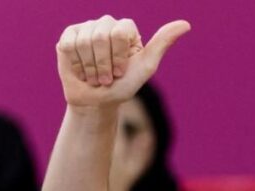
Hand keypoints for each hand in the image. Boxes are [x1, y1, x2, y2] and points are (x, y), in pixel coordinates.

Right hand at [56, 15, 189, 106]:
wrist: (98, 102)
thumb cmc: (124, 85)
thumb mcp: (146, 66)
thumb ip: (163, 43)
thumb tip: (186, 24)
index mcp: (126, 29)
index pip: (120, 32)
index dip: (119, 56)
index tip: (121, 72)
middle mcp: (106, 24)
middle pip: (100, 36)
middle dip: (103, 64)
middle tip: (107, 77)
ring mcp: (86, 28)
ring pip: (84, 41)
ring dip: (90, 67)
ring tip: (94, 76)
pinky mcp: (68, 36)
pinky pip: (68, 45)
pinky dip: (77, 64)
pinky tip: (81, 71)